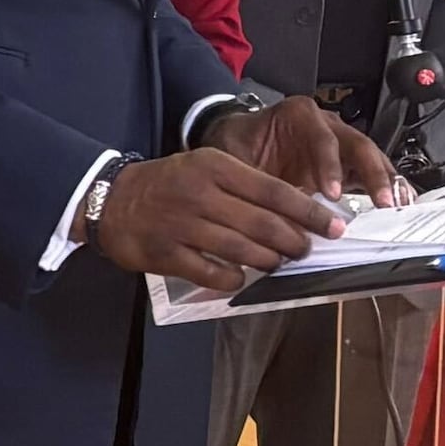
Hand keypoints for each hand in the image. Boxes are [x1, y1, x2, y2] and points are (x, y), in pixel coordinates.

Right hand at [83, 149, 350, 292]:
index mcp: (215, 167)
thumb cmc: (167, 183)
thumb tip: (292, 213)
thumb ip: (244, 184)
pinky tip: (241, 278)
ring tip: (279, 263)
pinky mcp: (168, 253)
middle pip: (264, 224)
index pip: (275, 191)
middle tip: (307, 250)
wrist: (110, 200)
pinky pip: (213, 272)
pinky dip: (234, 278)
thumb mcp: (205, 166)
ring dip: (269, 261)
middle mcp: (201, 194)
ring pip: (243, 250)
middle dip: (295, 241)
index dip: (309, 212)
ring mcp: (183, 225)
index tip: (334, 225)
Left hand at [202, 95, 402, 208]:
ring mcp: (339, 145)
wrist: (235, 143)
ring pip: (370, 159)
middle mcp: (325, 126)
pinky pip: (369, 175)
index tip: (331, 193)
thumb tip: (281, 222)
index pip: (322, 138)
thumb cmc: (237, 145)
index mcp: (299, 115)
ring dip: (386, 183)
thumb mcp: (239, 160)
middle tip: (383, 201)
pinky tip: (398, 206)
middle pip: (358, 145)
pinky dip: (384, 189)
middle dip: (373, 173)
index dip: (329, 166)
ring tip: (399, 206)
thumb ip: (259, 184)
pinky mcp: (345, 166)